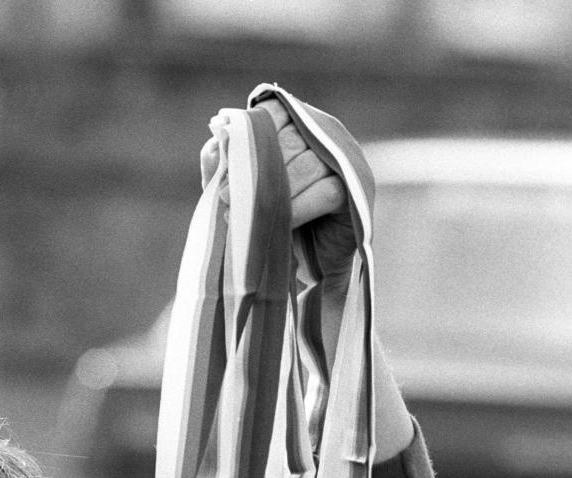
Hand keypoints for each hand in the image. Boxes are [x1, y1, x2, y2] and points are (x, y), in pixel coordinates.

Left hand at [199, 96, 356, 285]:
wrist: (300, 272)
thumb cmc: (268, 224)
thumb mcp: (237, 191)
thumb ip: (223, 163)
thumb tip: (216, 135)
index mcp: (297, 123)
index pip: (274, 111)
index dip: (249, 138)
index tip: (228, 171)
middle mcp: (325, 133)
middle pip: (290, 138)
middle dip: (256, 171)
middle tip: (226, 199)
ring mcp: (345, 160)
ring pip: (309, 164)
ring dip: (275, 193)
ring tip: (248, 216)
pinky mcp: (356, 191)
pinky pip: (326, 191)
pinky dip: (299, 209)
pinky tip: (281, 226)